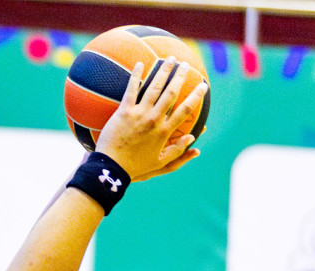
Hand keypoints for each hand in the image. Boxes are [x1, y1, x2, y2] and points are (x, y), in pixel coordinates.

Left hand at [96, 59, 205, 181]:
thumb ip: (178, 150)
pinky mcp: (123, 112)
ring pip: (154, 88)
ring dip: (163, 71)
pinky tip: (140, 64)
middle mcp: (154, 119)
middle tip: (185, 64)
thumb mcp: (160, 163)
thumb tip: (193, 138)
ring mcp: (139, 114)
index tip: (203, 86)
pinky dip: (136, 76)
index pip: (185, 110)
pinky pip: (131, 90)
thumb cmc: (135, 167)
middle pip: (171, 93)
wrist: (111, 168)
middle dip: (180, 77)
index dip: (196, 96)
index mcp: (165, 131)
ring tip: (170, 58)